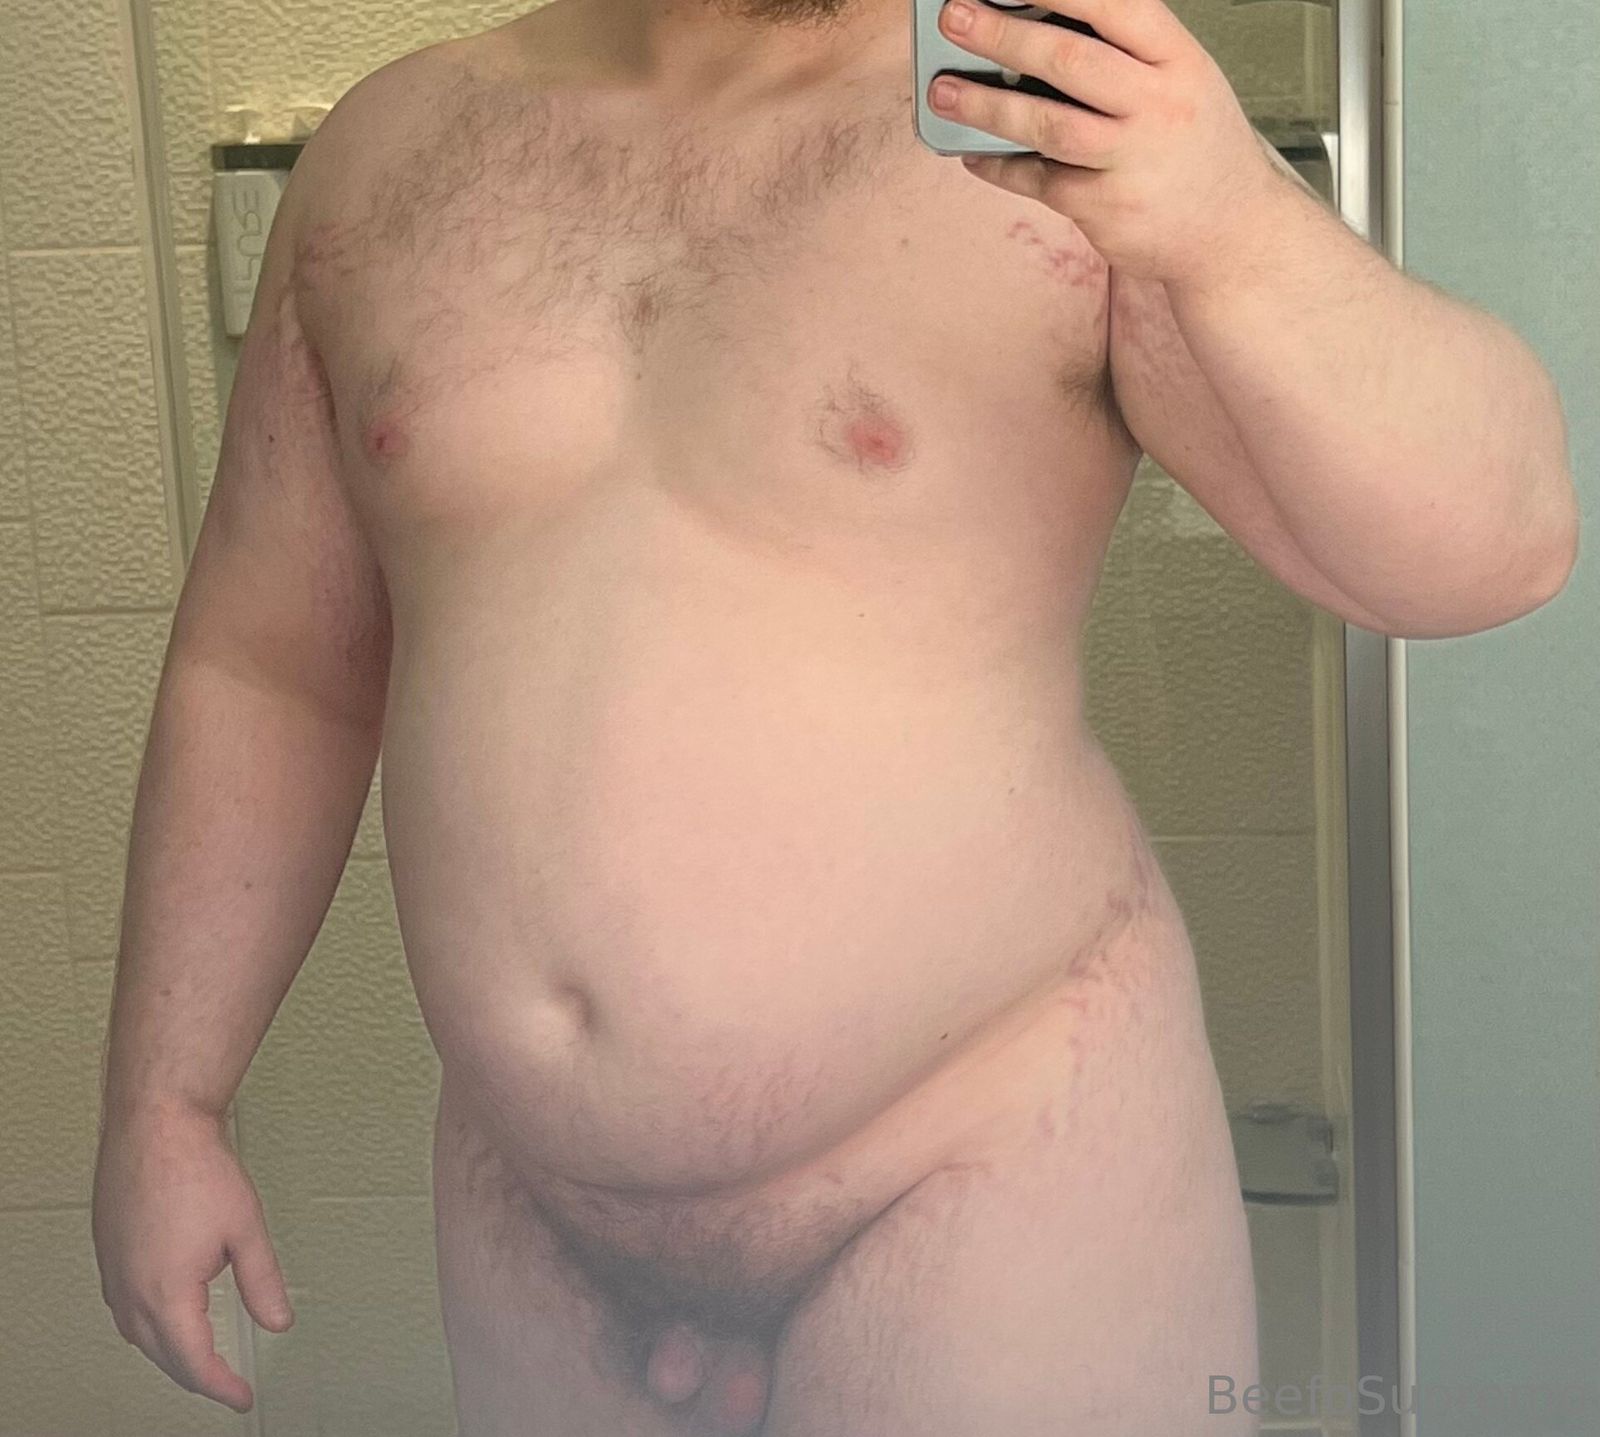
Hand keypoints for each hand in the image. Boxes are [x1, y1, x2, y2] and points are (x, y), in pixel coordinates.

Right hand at [92, 1102, 292, 1412]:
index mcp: (166, 1294)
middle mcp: (130, 1292)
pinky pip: (125, 1307)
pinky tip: (166, 1312)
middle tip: (227, 1383)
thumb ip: (263, 1282)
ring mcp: (113, 1273)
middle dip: (197, 1374)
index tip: (242, 1397)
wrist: (155, 1124)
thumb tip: (278, 1322)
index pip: (194, 1362)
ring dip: (170, 1351)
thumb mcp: (246, 1229)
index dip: (221, 1386)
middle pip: (164, 1355)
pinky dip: (150, 1323)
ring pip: (139, 1335)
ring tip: (200, 1356)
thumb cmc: (195, 1167)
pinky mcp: (108, 1252)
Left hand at [927, 0, 1285, 284]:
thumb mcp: (1181, 83)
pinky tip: (973, 155)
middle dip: (1003, 34)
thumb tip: (1033, 30)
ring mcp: (1133, 161)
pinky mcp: (1106, 209)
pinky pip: (1040, 181)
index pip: (1117, 7)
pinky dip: (1000, 167)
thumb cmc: (1194, 148)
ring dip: (985, 106)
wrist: (1234, 233)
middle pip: (1070, 62)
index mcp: (1180, 60)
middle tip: (954, 16)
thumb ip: (1125, 55)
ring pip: (1047, 126)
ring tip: (941, 91)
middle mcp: (1160, 106)